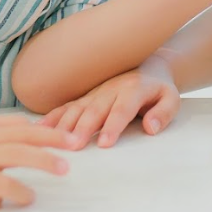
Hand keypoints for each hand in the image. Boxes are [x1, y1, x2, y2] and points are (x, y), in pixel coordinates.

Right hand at [0, 114, 73, 209]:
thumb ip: (7, 124)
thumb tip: (35, 125)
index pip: (27, 133)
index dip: (52, 137)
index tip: (73, 142)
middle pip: (20, 154)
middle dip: (45, 160)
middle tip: (66, 168)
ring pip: (2, 182)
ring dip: (21, 191)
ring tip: (31, 197)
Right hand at [39, 56, 180, 147]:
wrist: (148, 65)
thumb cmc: (159, 88)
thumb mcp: (172, 98)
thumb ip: (164, 113)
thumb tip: (151, 128)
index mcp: (133, 90)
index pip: (122, 109)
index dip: (113, 126)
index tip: (106, 144)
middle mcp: (110, 90)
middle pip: (95, 110)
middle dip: (84, 128)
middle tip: (75, 147)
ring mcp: (95, 93)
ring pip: (77, 109)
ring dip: (65, 125)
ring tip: (53, 142)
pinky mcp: (85, 97)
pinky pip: (67, 107)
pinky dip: (53, 118)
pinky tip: (39, 130)